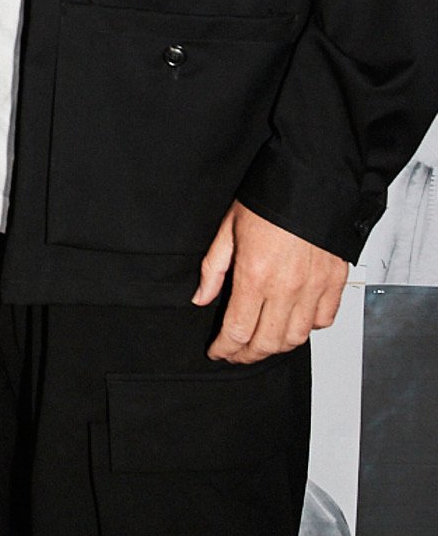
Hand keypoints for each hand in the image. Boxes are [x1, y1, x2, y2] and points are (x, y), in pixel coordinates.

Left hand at [193, 200, 345, 362]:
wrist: (311, 180)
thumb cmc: (269, 200)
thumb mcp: (228, 229)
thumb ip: (214, 269)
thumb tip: (201, 298)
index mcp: (255, 275)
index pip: (237, 330)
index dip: (225, 349)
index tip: (217, 351)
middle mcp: (286, 288)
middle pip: (266, 343)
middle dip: (246, 355)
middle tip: (236, 353)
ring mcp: (313, 288)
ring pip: (295, 338)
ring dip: (276, 347)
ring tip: (262, 343)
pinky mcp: (334, 283)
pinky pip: (323, 321)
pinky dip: (308, 329)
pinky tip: (294, 323)